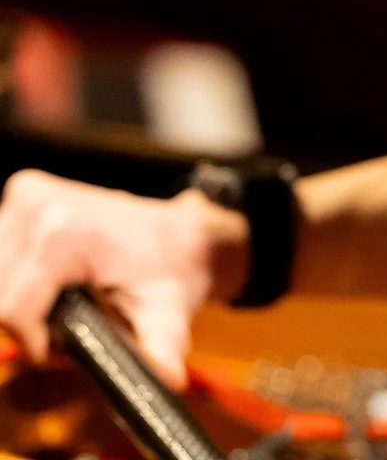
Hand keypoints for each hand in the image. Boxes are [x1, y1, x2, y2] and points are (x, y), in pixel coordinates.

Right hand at [0, 170, 247, 387]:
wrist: (181, 230)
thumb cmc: (173, 265)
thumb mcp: (166, 310)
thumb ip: (160, 346)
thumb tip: (167, 378)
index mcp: (64, 233)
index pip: (12, 311)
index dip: (35, 342)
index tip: (64, 348)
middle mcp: (38, 204)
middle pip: (1, 297)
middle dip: (31, 323)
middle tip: (72, 324)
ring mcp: (27, 196)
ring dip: (23, 302)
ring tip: (65, 302)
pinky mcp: (23, 195)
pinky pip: (1, 258)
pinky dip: (20, 279)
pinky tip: (53, 281)